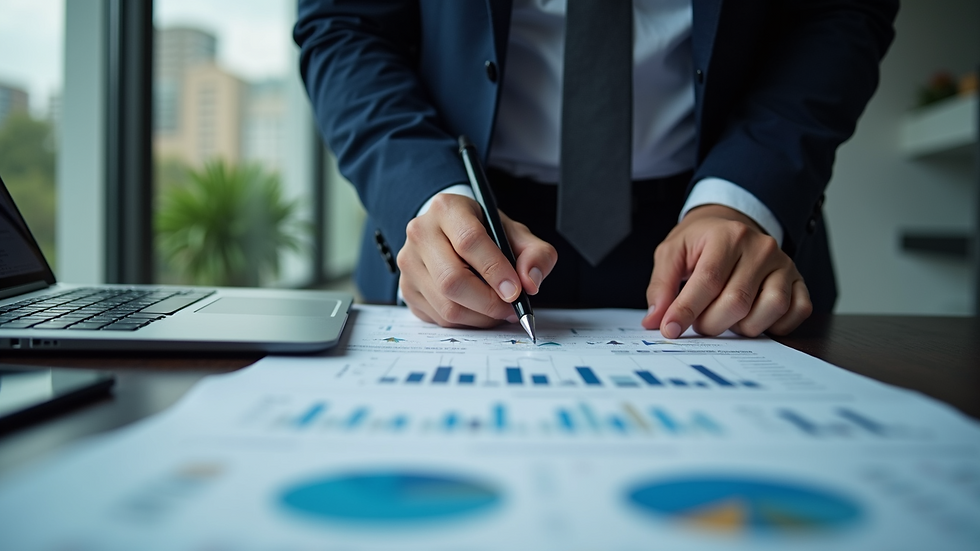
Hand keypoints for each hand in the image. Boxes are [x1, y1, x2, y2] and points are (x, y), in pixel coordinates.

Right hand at [397, 193, 557, 327]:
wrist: (451, 234)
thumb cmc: (484, 232)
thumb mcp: (515, 233)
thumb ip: (535, 254)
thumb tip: (531, 283)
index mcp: (447, 209)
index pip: (469, 241)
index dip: (495, 270)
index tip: (516, 291)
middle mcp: (421, 233)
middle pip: (452, 280)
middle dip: (489, 302)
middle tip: (511, 308)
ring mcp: (409, 263)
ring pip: (446, 305)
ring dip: (480, 317)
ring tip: (500, 310)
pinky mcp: (407, 289)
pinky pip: (439, 318)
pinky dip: (466, 322)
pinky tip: (480, 311)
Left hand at [642, 204, 811, 337]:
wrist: (729, 227)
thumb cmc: (700, 243)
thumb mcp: (671, 253)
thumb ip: (661, 286)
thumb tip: (655, 321)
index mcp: (728, 236)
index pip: (708, 280)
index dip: (687, 310)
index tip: (670, 329)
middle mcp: (761, 248)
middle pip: (738, 301)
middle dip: (711, 323)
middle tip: (698, 323)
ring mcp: (784, 264)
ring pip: (771, 309)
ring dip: (743, 327)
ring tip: (725, 318)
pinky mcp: (798, 281)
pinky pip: (797, 312)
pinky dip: (775, 326)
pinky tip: (753, 319)